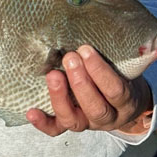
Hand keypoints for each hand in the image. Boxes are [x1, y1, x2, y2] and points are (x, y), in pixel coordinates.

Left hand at [26, 45, 153, 135]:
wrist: (122, 102)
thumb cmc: (120, 76)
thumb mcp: (126, 67)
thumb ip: (119, 55)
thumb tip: (113, 26)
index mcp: (125, 101)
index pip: (115, 90)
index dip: (100, 71)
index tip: (85, 49)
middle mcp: (107, 117)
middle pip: (95, 107)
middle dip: (80, 82)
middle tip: (69, 57)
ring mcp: (88, 123)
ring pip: (74, 120)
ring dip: (60, 97)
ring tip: (52, 75)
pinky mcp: (70, 125)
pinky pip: (56, 130)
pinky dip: (43, 123)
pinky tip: (31, 111)